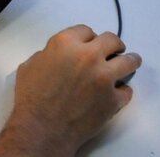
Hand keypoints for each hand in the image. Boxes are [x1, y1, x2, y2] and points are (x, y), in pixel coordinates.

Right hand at [0, 25, 140, 156]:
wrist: (42, 128)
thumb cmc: (32, 98)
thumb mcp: (30, 65)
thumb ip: (48, 55)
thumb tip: (58, 58)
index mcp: (65, 44)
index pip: (85, 30)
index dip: (87, 37)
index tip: (89, 43)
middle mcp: (88, 56)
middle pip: (112, 40)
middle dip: (112, 45)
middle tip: (111, 52)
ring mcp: (104, 78)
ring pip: (129, 61)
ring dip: (128, 62)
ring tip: (128, 64)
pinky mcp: (114, 99)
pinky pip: (127, 91)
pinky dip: (122, 91)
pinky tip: (115, 93)